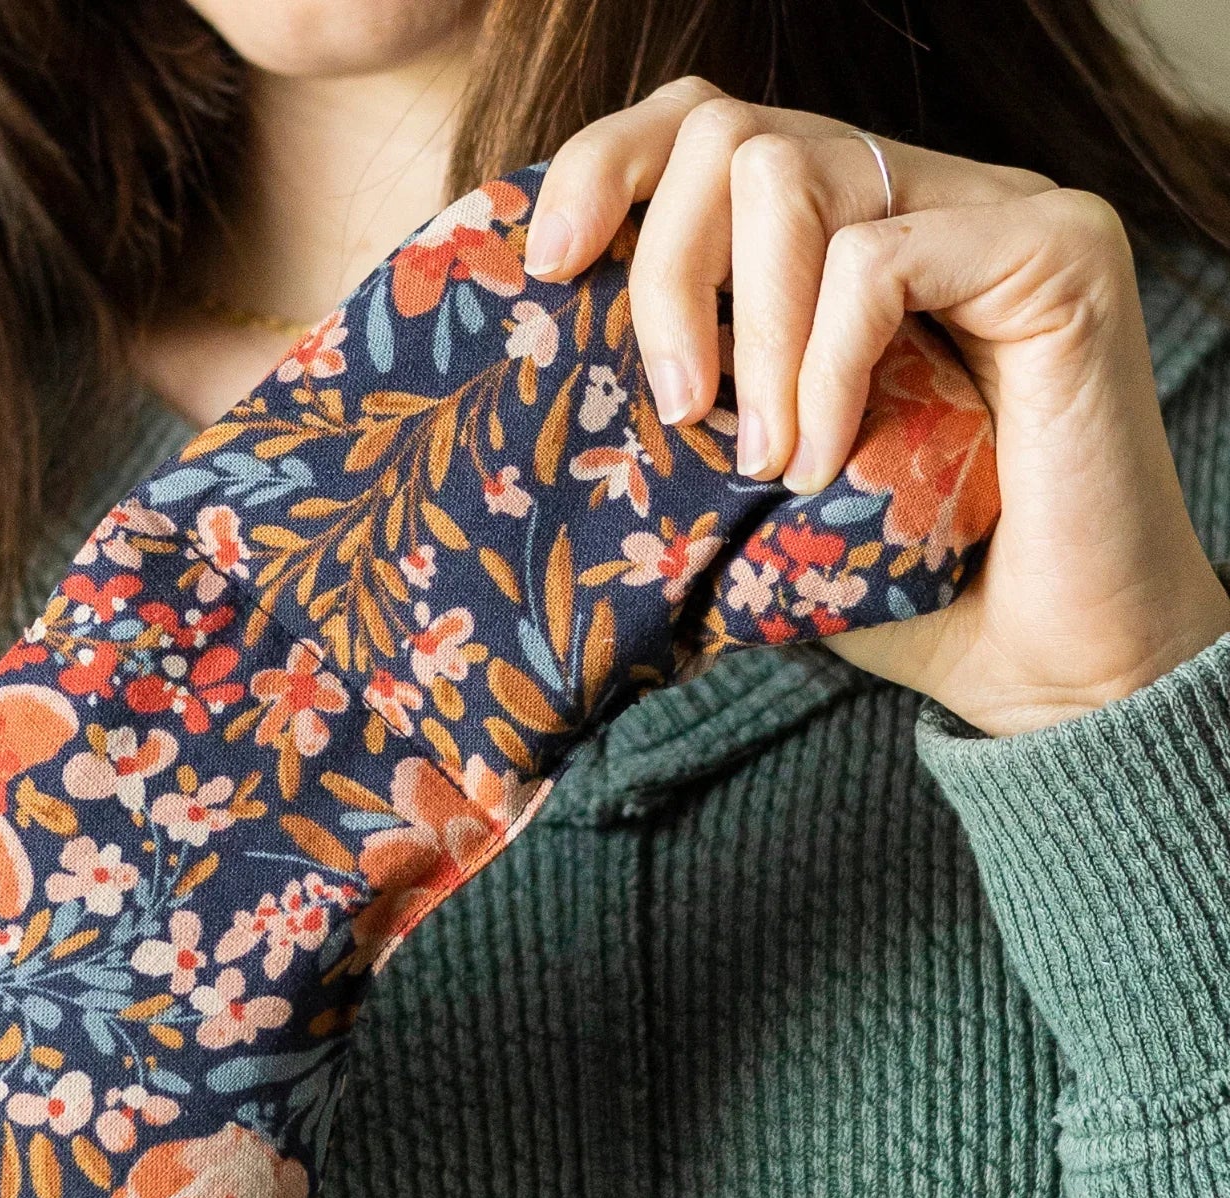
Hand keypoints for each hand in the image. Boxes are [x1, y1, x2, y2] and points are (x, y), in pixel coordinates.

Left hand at [524, 78, 1229, 735]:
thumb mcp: (750, 483)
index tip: (549, 269)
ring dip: (749, 337)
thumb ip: (683, 405)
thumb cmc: (895, 580)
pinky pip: (876, 262)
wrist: (1041, 659)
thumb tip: (546, 380)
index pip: (700, 131)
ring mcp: (989, 209)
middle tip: (678, 409)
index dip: (605, 167)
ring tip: (765, 462)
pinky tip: (828, 458)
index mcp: (835, 237)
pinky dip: (826, 369)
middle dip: (666, 272)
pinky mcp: (1057, 246)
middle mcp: (913, 196)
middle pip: (728, 134)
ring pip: (793, 175)